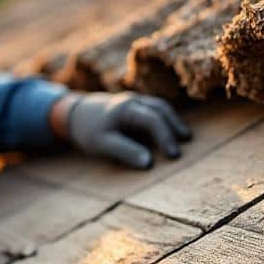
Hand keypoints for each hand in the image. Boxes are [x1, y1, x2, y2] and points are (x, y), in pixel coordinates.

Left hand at [53, 91, 191, 168]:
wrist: (76, 113)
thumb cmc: (89, 130)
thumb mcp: (102, 144)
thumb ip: (124, 152)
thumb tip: (148, 163)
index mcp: (126, 109)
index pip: (153, 120)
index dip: (165, 137)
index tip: (173, 155)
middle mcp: (134, 101)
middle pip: (161, 109)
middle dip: (175, 126)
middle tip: (186, 143)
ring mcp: (136, 100)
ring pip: (160, 107)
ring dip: (173, 121)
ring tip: (184, 137)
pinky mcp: (136, 104)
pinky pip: (155, 109)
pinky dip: (166, 119)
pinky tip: (171, 131)